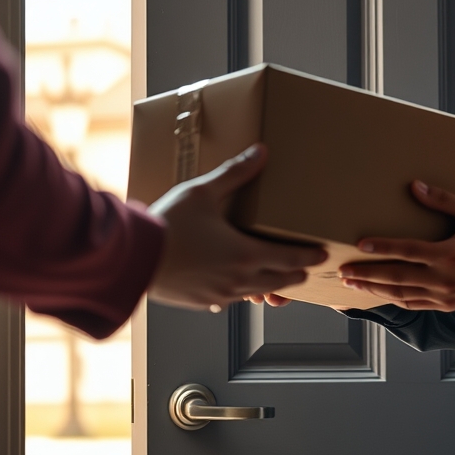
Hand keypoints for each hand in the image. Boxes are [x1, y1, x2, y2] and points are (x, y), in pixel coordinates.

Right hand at [147, 144, 326, 310]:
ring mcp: (220, 295)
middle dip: (296, 274)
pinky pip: (229, 300)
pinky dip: (240, 292)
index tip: (321, 253)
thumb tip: (261, 152)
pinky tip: (235, 286)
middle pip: (280, 281)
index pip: (291, 258)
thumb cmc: (169, 224)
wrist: (133, 258)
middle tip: (305, 267)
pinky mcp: (201, 301)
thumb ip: (235, 173)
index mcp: (246, 254)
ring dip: (271, 286)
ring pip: (256, 294)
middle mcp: (238, 280)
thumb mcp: (203, 192)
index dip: (309, 255)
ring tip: (277, 278)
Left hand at [338, 181, 454, 310]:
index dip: (383, 247)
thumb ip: (443, 200)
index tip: (361, 244)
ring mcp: (444, 295)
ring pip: (401, 294)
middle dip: (367, 274)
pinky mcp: (446, 305)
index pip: (408, 250)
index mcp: (449, 253)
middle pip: (397, 276)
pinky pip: (414, 304)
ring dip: (375, 288)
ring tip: (352, 283)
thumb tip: (415, 187)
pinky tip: (378, 294)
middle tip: (343, 271)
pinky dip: (393, 300)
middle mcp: (444, 278)